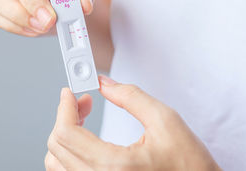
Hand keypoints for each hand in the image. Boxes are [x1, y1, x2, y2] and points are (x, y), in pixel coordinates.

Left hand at [45, 76, 220, 170]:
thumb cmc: (190, 165)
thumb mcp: (166, 121)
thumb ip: (130, 96)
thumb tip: (103, 83)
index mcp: (114, 166)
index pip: (67, 133)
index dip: (64, 107)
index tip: (69, 92)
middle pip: (57, 147)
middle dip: (65, 116)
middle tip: (83, 102)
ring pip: (56, 163)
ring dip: (64, 135)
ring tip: (82, 120)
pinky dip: (67, 154)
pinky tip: (84, 141)